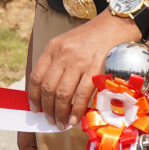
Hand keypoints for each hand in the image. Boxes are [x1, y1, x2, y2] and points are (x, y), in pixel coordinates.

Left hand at [28, 12, 139, 128]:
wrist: (115, 26)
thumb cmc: (91, 38)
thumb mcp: (66, 44)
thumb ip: (56, 62)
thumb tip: (49, 90)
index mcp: (53, 48)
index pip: (36, 76)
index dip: (33, 96)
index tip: (35, 109)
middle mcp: (63, 55)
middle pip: (48, 88)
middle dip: (47, 108)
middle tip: (50, 120)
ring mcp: (79, 62)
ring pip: (62, 94)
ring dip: (60, 113)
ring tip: (61, 123)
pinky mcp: (95, 70)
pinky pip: (81, 95)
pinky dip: (76, 110)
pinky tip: (75, 119)